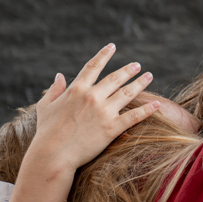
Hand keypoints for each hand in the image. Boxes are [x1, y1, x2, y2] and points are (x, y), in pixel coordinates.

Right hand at [29, 43, 159, 172]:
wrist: (53, 155)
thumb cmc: (46, 133)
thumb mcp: (46, 106)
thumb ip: (54, 89)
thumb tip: (60, 75)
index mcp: (76, 89)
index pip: (93, 67)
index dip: (104, 55)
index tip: (112, 46)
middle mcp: (92, 96)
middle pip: (115, 78)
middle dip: (128, 70)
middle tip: (138, 65)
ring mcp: (103, 111)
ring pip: (127, 93)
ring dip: (140, 83)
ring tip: (149, 76)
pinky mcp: (112, 128)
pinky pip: (134, 116)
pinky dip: (147, 109)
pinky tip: (156, 104)